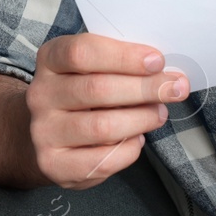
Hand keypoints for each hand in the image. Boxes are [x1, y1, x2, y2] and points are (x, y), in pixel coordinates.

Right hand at [28, 33, 190, 188]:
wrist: (47, 135)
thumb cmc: (82, 95)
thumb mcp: (91, 68)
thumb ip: (119, 65)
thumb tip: (164, 73)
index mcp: (49, 60)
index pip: (82, 52)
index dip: (123, 56)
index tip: (157, 61)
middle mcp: (40, 94)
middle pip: (96, 89)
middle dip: (144, 88)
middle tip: (174, 89)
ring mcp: (43, 131)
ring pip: (102, 126)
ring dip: (141, 119)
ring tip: (159, 113)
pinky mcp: (54, 163)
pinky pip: (102, 159)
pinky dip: (128, 148)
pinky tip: (136, 138)